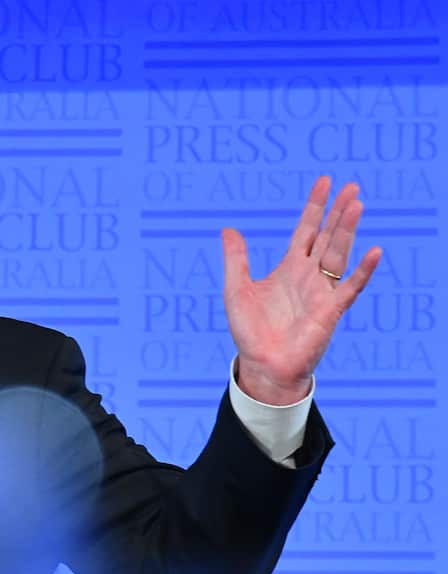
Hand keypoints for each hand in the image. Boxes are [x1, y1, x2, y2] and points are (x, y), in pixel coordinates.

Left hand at [221, 175, 382, 404]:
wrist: (261, 364)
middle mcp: (309, 275)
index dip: (315, 207)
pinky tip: (373, 251)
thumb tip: (228, 229)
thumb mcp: (237, 289)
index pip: (306, 230)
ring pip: (338, 254)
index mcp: (289, 268)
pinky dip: (362, 271)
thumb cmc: (251, 331)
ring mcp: (322, 292)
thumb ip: (236, 259)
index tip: (325, 181)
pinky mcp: (330, 311)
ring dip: (347, 230)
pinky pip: (350, 288)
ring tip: (356, 205)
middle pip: (328, 236)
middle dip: (338, 212)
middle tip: (350, 186)